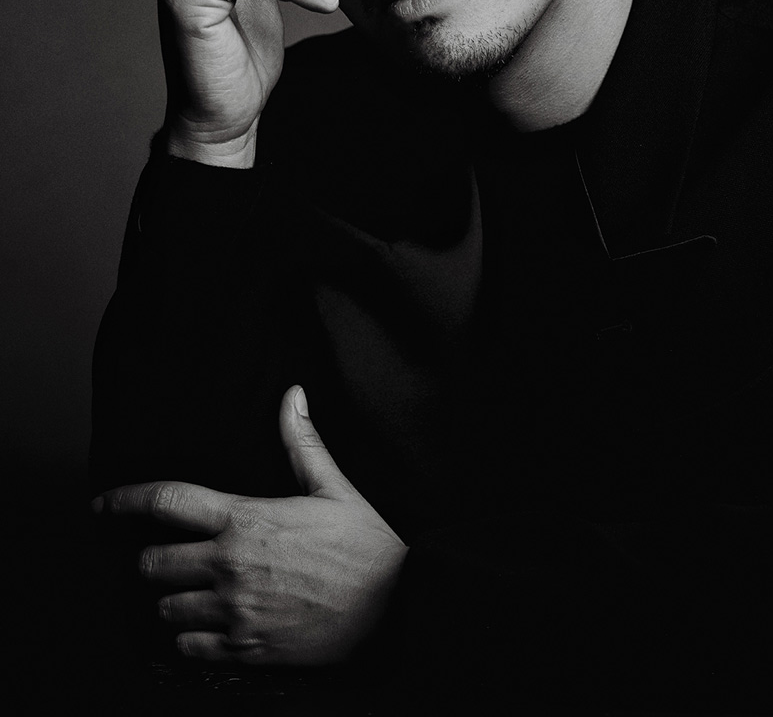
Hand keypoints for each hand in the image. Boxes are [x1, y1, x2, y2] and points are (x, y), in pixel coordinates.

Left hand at [94, 386, 406, 665]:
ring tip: (194, 594)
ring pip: (166, 610)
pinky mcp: (244, 651)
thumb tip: (291, 394)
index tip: (103, 504)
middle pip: (152, 563)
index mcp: (246, 520)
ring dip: (174, 600)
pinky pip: (188, 651)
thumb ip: (302, 442)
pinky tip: (210, 628)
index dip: (124, 500)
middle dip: (154, 558)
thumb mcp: (335, 488)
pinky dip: (191, 640)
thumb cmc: (368, 546)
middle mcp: (230, 566)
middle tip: (168, 557)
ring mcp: (234, 613)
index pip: (167, 503)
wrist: (395, 610)